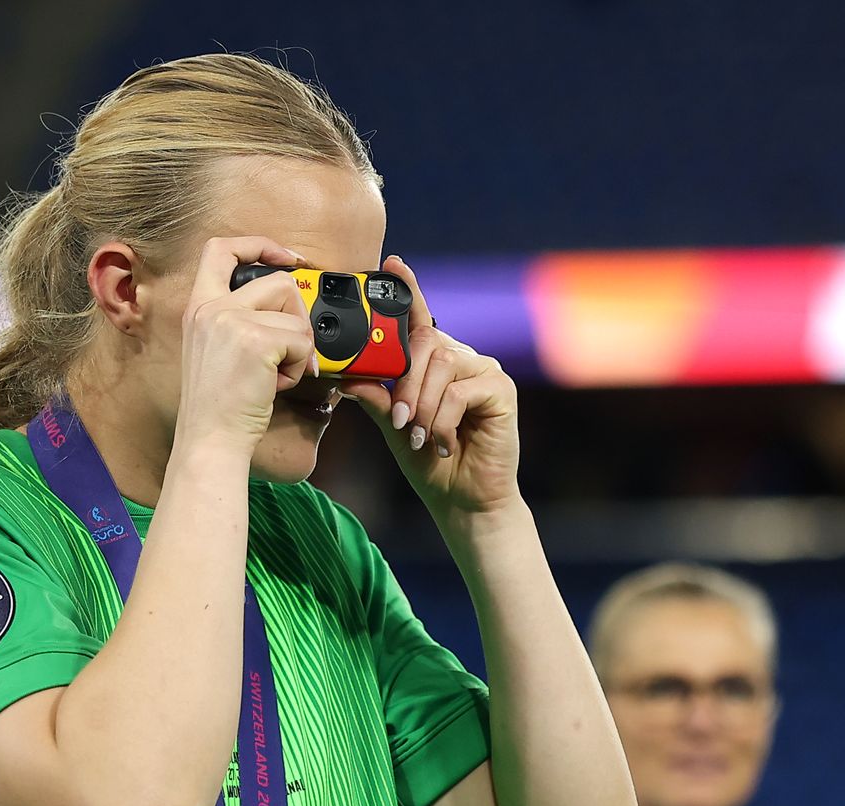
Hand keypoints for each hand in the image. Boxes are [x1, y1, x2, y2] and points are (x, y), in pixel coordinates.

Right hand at [175, 236, 317, 452]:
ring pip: (295, 312)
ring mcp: (232, 321)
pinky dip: (299, 366)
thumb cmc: (218, 406)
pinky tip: (277, 385)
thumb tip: (288, 305)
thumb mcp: (216, 350)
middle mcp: (211, 307)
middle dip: (298, 313)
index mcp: (198, 306)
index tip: (285, 258)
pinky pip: (301, 340)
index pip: (221, 248)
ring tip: (276, 374)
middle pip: (277, 280)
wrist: (211, 440)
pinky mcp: (256, 340)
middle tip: (292, 348)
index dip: (259, 245)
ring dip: (298, 346)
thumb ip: (240, 320)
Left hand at [343, 255, 521, 518]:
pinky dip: (442, 419)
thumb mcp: (392, 426)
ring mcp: (486, 372)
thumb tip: (343, 374)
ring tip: (417, 435)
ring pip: (442, 365)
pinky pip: (461, 391)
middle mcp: (463, 360)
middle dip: (405, 382)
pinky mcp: (501, 391)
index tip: (393, 265)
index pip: (419, 321)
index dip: (408, 292)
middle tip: (398, 419)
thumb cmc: (429, 463)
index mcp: (437, 363)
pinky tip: (441, 442)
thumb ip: (375, 396)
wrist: (463, 501)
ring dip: (422, 404)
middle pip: (428, 342)